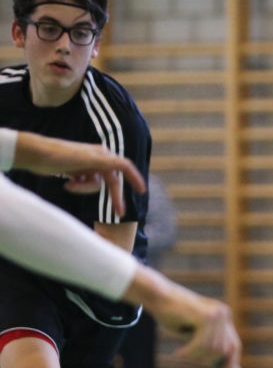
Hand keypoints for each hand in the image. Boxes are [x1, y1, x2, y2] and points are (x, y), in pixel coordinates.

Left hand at [13, 132, 145, 216]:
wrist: (34, 154)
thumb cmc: (60, 155)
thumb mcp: (87, 160)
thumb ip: (109, 163)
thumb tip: (127, 165)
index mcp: (102, 154)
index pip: (124, 167)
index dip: (135, 178)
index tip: (142, 191)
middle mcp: (97, 159)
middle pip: (111, 181)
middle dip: (113, 197)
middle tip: (119, 214)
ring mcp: (86, 166)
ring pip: (96, 184)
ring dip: (85, 189)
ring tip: (70, 185)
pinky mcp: (76, 171)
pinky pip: (85, 184)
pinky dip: (78, 186)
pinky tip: (68, 182)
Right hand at [124, 266, 241, 367]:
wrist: (157, 295)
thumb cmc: (171, 314)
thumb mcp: (193, 331)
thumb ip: (207, 343)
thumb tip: (217, 364)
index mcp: (223, 316)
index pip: (234, 344)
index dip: (231, 361)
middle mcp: (223, 314)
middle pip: (224, 350)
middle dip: (207, 359)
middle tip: (188, 357)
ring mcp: (217, 314)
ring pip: (212, 349)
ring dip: (195, 355)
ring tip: (181, 352)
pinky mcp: (206, 317)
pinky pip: (202, 345)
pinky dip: (189, 352)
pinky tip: (179, 352)